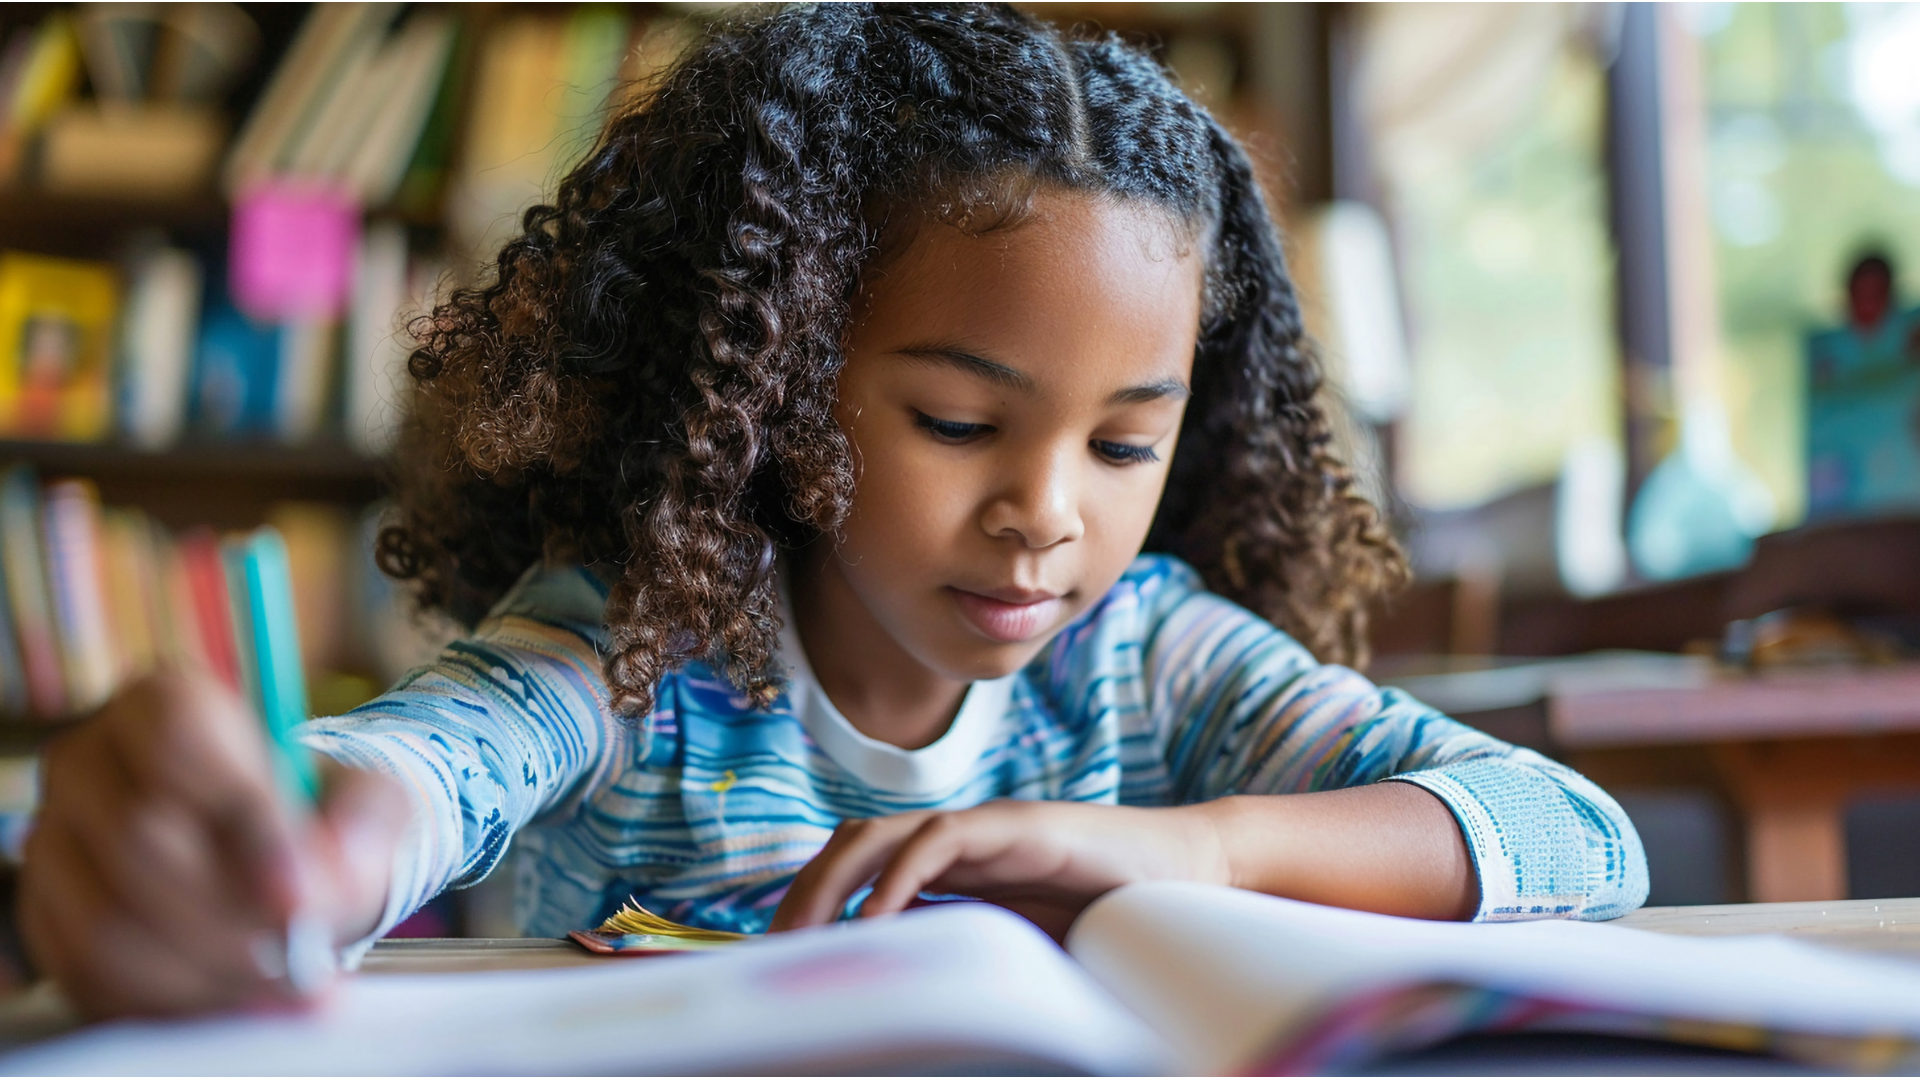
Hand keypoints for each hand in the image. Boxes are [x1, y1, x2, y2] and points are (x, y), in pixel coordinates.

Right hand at [18, 672, 409, 1018]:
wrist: (275, 866)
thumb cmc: (317, 820)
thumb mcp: (368, 800)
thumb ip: (367, 820)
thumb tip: (339, 865)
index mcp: (162, 704)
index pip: (179, 741)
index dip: (245, 825)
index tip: (302, 897)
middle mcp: (89, 762)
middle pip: (136, 840)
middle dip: (230, 916)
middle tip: (299, 955)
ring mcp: (54, 842)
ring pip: (107, 923)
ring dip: (206, 971)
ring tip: (279, 984)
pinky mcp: (47, 917)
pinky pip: (90, 976)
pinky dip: (173, 1001)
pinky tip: (238, 997)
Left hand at [769, 800, 1230, 938]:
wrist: (1194, 879)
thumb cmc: (1116, 923)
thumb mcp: (1025, 954)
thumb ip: (973, 968)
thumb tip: (922, 1023)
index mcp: (954, 869)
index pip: (861, 869)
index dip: (813, 902)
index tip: (780, 959)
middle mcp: (959, 841)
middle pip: (854, 847)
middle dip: (804, 893)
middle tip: (772, 952)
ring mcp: (987, 828)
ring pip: (882, 836)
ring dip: (832, 882)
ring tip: (803, 936)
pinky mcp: (1018, 827)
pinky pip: (940, 842)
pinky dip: (899, 876)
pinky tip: (875, 918)